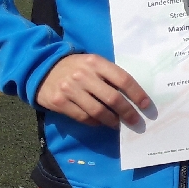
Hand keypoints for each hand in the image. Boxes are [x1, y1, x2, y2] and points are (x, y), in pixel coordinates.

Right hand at [36, 54, 151, 128]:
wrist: (42, 68)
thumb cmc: (75, 66)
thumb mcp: (93, 63)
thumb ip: (109, 75)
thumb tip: (132, 95)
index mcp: (96, 62)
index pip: (123, 79)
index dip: (137, 94)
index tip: (146, 106)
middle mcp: (83, 75)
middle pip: (112, 98)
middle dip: (127, 112)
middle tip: (136, 121)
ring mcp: (70, 89)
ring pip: (98, 111)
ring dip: (112, 120)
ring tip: (119, 124)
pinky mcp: (59, 102)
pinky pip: (83, 117)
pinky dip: (95, 122)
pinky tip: (101, 123)